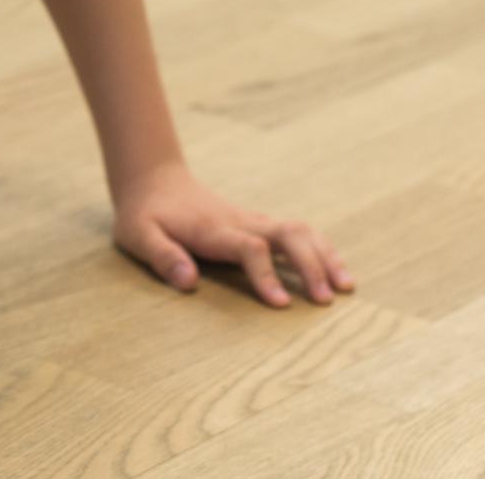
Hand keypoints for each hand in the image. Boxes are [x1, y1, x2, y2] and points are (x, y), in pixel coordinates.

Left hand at [112, 163, 351, 307]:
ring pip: (299, 230)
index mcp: (213, 229)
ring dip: (324, 256)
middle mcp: (240, 222)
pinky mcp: (259, 224)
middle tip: (327, 300)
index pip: (249, 248)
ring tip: (346, 287)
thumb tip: (188, 282)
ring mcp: (253, 220)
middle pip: (287, 234)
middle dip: (311, 265)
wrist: (154, 179)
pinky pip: (298, 233)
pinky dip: (321, 249)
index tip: (280, 305)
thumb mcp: (138, 235)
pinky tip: (337, 271)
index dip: (266, 275)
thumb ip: (162, 257)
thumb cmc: (145, 214)